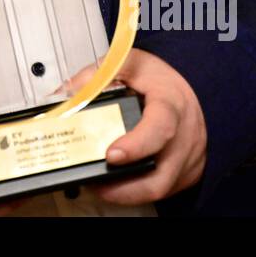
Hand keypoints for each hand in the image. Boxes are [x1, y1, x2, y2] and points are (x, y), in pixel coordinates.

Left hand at [55, 48, 206, 205]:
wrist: (192, 95)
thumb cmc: (161, 82)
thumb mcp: (131, 63)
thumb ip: (97, 76)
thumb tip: (64, 96)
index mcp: (171, 105)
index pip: (160, 128)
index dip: (136, 145)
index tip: (111, 155)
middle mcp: (183, 138)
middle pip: (161, 175)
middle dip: (124, 186)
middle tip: (93, 180)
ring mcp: (184, 161)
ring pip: (158, 190)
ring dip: (124, 193)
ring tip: (96, 185)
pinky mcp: (182, 176)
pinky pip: (158, 191)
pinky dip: (132, 191)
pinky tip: (111, 184)